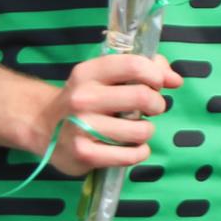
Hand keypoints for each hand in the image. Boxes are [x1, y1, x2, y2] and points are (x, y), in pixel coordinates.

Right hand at [42, 52, 182, 175]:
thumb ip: (143, 70)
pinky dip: (139, 152)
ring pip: (141, 130)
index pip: (134, 65)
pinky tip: (131, 147)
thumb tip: (175, 80)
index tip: (157, 84)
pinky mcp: (85, 154)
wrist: (44, 127)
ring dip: (146, 131)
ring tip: (136, 130)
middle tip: (151, 109)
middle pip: (142, 97)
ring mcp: (82, 127)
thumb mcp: (105, 77)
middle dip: (157, 105)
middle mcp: (82, 98)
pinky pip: (131, 155)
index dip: (156, 75)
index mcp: (88, 72)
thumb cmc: (86, 99)